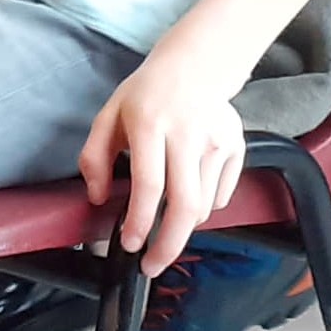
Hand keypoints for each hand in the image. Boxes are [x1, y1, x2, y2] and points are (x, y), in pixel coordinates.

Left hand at [79, 40, 249, 277]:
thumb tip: (98, 198)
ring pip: (203, 207)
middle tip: (152, 265)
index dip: (139, 222)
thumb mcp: (108, 116)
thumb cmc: (147, 94)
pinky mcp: (236, 148)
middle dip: (169, 246)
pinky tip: (187, 194)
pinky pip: (220, 197)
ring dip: (181, 226)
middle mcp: (189, 135)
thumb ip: (94, 158)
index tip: (130, 244)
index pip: (149, 185)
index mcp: (152, 125)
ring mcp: (217, 142)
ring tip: (164, 224)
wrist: (195, 64)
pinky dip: (203, 208)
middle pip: (185, 205)